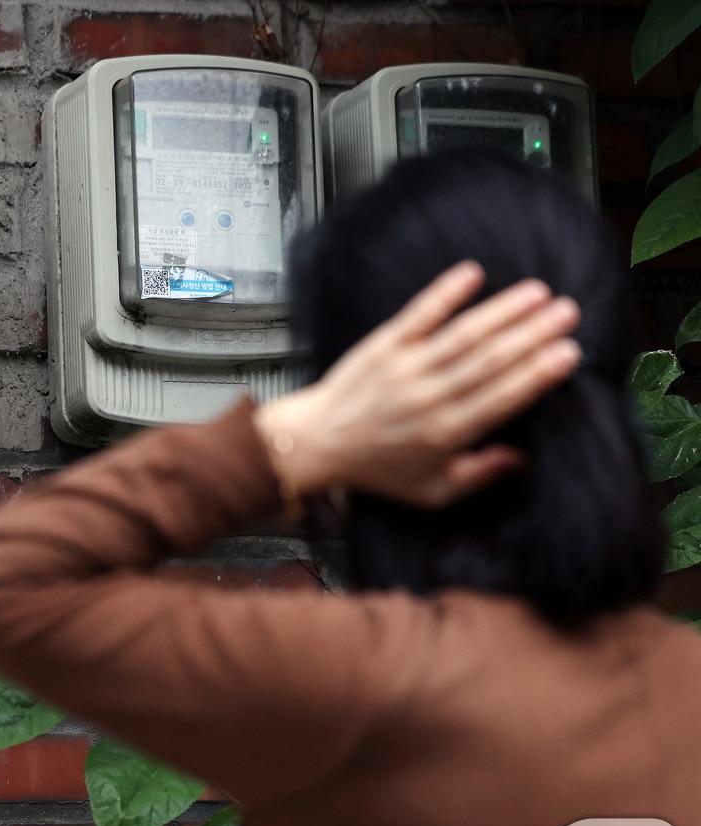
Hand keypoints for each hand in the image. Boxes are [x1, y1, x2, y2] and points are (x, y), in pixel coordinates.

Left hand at [253, 261, 581, 508]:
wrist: (317, 444)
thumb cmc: (377, 468)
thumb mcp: (430, 491)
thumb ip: (478, 476)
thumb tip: (522, 459)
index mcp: (445, 433)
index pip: (500, 399)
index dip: (536, 375)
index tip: (568, 354)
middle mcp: (428, 398)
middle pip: (488, 361)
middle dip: (530, 335)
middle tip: (567, 313)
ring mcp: (405, 369)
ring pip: (461, 336)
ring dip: (501, 311)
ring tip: (537, 292)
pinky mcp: (383, 347)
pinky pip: (416, 317)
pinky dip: (442, 294)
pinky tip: (471, 273)